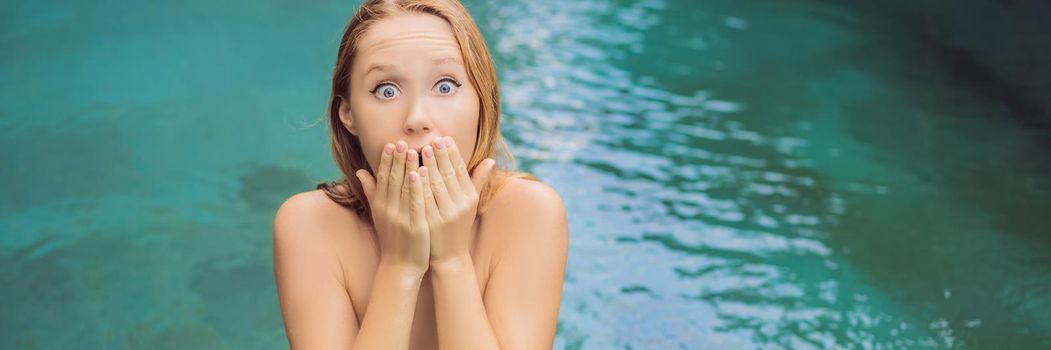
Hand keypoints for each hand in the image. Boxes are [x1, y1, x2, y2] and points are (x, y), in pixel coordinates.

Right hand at [355, 140, 429, 273]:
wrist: (400, 266)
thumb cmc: (392, 238)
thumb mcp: (379, 214)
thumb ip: (371, 191)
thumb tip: (361, 171)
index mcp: (380, 205)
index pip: (383, 178)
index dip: (387, 160)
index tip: (391, 143)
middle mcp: (388, 209)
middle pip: (392, 179)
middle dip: (397, 159)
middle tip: (401, 141)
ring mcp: (400, 217)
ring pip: (404, 188)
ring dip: (407, 167)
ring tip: (412, 150)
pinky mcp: (414, 226)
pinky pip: (415, 203)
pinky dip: (417, 187)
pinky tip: (421, 173)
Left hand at [419, 136, 495, 264]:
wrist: (449, 256)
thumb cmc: (458, 226)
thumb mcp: (470, 204)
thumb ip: (478, 181)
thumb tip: (490, 159)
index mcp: (469, 197)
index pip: (460, 170)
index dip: (453, 153)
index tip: (445, 138)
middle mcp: (460, 205)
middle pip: (449, 175)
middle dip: (440, 155)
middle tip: (432, 139)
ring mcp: (446, 214)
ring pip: (437, 184)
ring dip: (429, 165)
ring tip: (420, 149)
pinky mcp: (432, 222)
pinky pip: (425, 199)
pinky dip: (420, 185)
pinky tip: (415, 172)